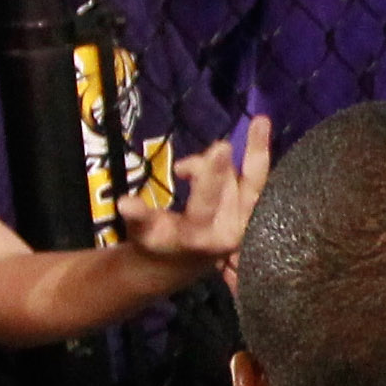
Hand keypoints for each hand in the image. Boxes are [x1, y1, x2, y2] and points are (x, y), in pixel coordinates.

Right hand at [118, 116, 272, 288]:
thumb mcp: (143, 233)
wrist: (180, 262)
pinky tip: (260, 125)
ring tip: (260, 122)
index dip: (208, 176)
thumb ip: (138, 217)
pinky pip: (257, 178)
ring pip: (249, 179)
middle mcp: (227, 230)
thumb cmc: (158, 242)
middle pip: (229, 187)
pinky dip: (258, 153)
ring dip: (255, 150)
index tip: (209, 154)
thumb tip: (124, 204)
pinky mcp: (250, 210)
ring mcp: (243, 221)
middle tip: (224, 144)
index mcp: (198, 236)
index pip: (204, 203)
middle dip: (223, 165)